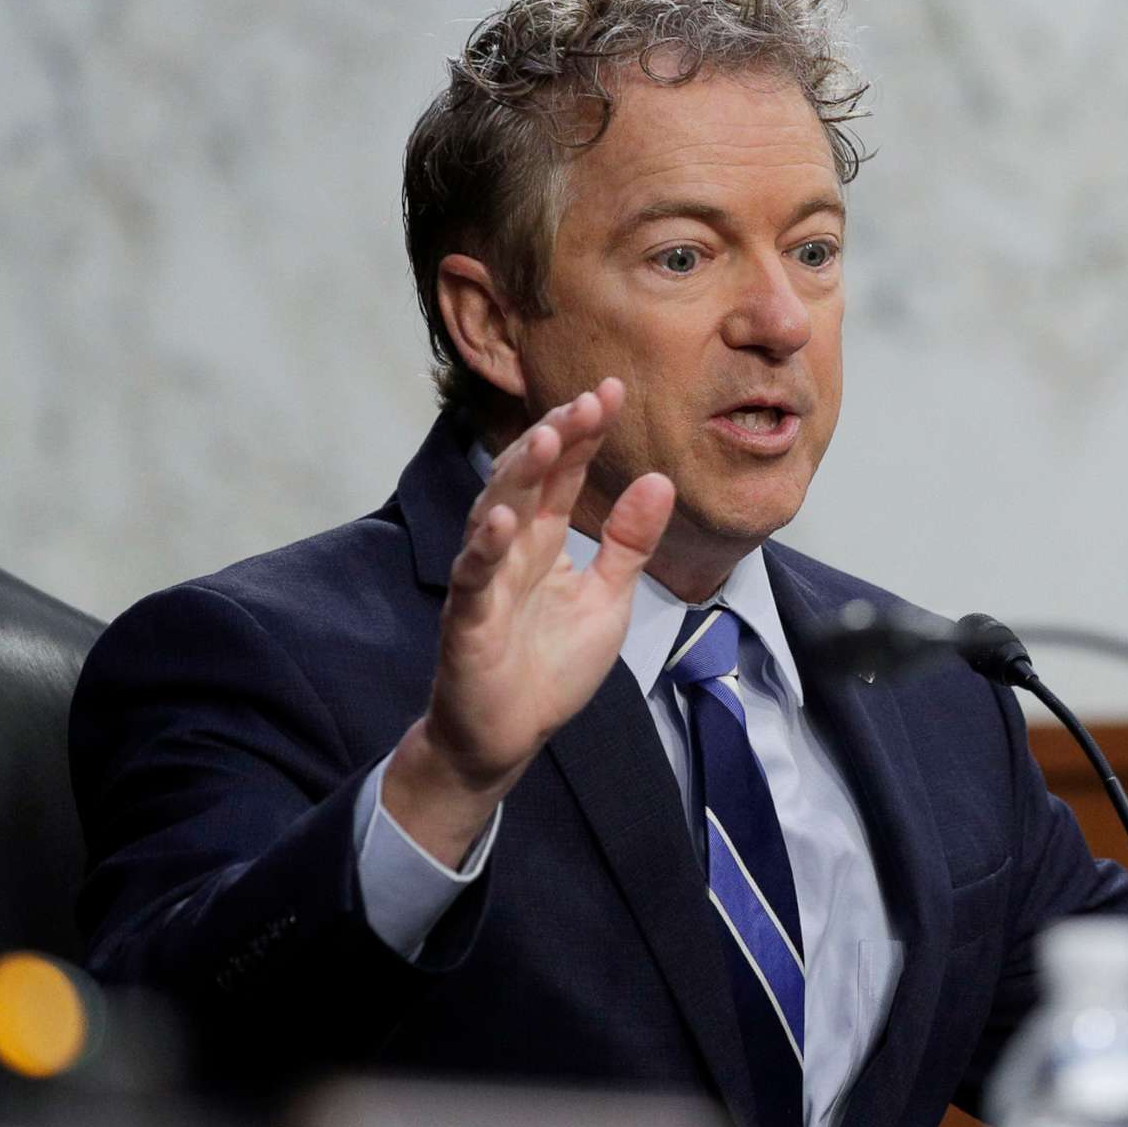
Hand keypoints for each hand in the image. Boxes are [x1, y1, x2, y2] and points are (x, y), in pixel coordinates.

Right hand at [382, 381, 674, 865]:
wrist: (508, 736)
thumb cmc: (550, 666)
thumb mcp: (609, 598)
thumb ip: (629, 542)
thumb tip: (660, 479)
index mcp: (543, 541)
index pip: (564, 474)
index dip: (585, 434)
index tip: (612, 390)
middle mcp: (510, 549)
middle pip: (529, 479)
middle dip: (557, 437)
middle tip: (588, 400)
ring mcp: (486, 580)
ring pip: (495, 513)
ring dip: (519, 476)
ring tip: (548, 437)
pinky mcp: (468, 620)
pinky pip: (474, 577)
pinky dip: (485, 547)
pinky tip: (502, 519)